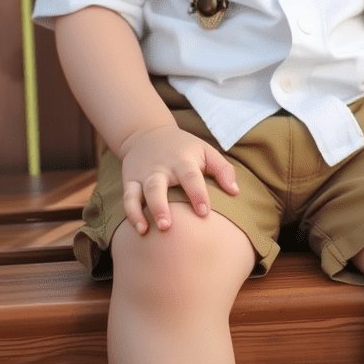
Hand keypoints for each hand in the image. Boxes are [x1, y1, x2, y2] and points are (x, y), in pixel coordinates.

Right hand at [119, 125, 239, 234]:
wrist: (147, 133)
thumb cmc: (184, 148)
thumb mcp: (205, 151)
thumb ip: (222, 169)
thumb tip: (235, 192)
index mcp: (182, 160)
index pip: (190, 176)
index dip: (197, 194)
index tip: (203, 212)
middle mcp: (161, 168)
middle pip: (158, 185)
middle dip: (161, 206)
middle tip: (167, 226)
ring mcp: (144, 175)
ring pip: (140, 193)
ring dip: (142, 211)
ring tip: (146, 230)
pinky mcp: (130, 181)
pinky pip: (128, 198)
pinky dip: (131, 213)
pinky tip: (140, 229)